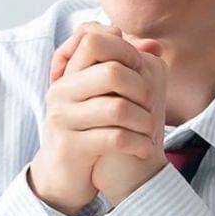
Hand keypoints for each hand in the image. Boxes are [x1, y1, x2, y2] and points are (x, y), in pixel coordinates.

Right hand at [28, 23, 164, 213]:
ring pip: (118, 108)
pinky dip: (138, 144)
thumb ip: (126, 67)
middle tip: (150, 106)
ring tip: (149, 131)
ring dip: (145, 121)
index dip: (126, 51)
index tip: (140, 70)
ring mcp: (63, 119)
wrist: (67, 175)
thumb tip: (154, 45)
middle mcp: (61, 92)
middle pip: (112, 73)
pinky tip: (144, 149)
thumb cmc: (93, 129)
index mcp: (69, 74)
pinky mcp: (71, 147)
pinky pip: (115, 138)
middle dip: (143, 90)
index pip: (93, 40)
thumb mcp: (105, 95)